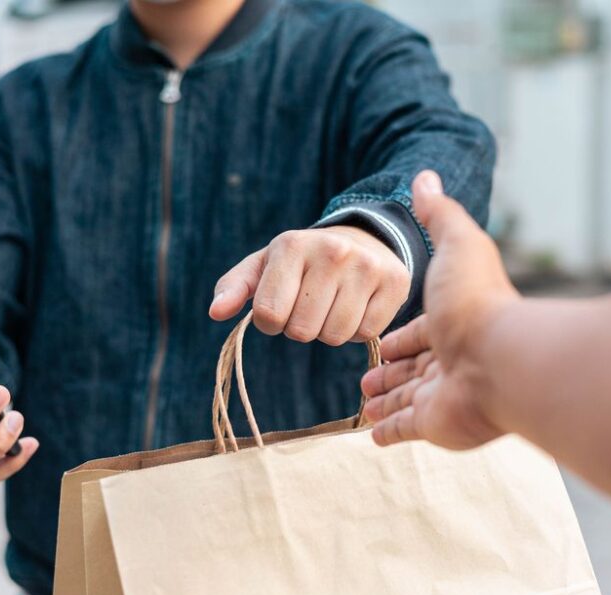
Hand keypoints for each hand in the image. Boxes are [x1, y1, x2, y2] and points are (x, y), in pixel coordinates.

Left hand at [209, 226, 410, 344]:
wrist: (363, 241)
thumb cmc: (303, 262)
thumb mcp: (265, 266)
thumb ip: (234, 286)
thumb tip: (216, 311)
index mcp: (292, 245)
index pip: (268, 314)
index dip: (270, 322)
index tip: (280, 307)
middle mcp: (332, 251)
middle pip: (301, 330)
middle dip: (300, 327)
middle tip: (310, 305)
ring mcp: (366, 267)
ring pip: (334, 336)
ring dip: (328, 331)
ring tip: (333, 305)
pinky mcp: (394, 283)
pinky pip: (365, 334)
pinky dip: (357, 330)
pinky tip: (357, 306)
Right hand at [360, 170, 519, 448]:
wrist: (500, 359)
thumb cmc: (478, 303)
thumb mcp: (458, 244)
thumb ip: (440, 214)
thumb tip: (425, 176)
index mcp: (453, 323)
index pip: (420, 333)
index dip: (399, 338)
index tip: (381, 343)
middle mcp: (450, 360)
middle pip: (413, 369)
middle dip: (389, 373)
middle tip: (366, 380)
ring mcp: (444, 396)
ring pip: (407, 401)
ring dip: (386, 403)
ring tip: (364, 405)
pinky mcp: (434, 425)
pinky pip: (405, 431)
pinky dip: (388, 432)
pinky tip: (373, 434)